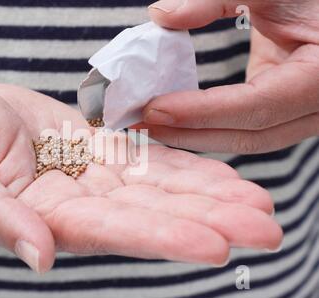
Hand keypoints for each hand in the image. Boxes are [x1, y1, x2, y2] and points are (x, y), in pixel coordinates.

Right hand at [0, 76, 282, 273]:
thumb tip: (41, 258)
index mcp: (46, 219)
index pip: (112, 233)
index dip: (163, 239)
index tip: (216, 247)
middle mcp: (80, 205)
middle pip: (152, 216)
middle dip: (208, 222)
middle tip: (265, 229)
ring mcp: (94, 178)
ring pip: (161, 189)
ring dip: (211, 196)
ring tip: (259, 205)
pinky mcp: (100, 151)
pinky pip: (150, 159)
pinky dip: (189, 168)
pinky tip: (226, 178)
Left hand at [139, 0, 318, 153]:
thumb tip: (160, 15)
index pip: (254, 106)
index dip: (200, 112)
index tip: (152, 110)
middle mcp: (317, 107)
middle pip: (247, 136)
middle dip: (188, 134)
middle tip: (139, 125)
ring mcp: (303, 115)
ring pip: (245, 140)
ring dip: (194, 136)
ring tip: (149, 127)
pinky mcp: (285, 112)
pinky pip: (245, 129)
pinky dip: (208, 127)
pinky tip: (175, 120)